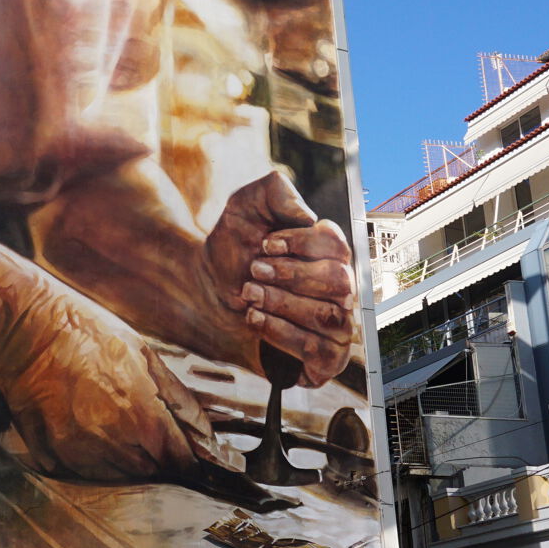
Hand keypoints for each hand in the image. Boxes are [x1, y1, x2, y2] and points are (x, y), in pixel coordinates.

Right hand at [0, 283, 239, 481]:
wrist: (26, 330)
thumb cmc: (86, 334)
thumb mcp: (144, 354)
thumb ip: (178, 398)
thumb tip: (203, 431)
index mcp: (140, 417)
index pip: (177, 459)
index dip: (186, 457)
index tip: (187, 452)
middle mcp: (110, 443)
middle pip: (149, 470)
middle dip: (154, 454)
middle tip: (143, 424)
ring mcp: (77, 453)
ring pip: (116, 474)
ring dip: (123, 457)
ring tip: (110, 420)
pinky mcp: (51, 456)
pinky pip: (83, 471)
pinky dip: (91, 457)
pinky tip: (85, 426)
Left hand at [202, 171, 357, 385]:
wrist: (207, 290)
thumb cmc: (234, 247)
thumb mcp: (245, 207)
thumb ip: (274, 190)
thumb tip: (307, 215)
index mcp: (331, 250)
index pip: (336, 244)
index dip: (299, 244)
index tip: (264, 245)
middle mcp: (342, 286)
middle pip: (339, 281)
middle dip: (289, 276)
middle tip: (253, 271)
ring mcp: (337, 323)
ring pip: (328, 316)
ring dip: (281, 303)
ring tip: (248, 294)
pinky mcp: (324, 357)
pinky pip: (316, 348)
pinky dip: (280, 333)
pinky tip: (253, 318)